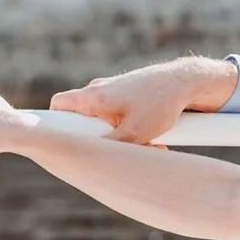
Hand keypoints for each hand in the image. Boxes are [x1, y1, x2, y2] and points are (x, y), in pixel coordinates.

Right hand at [50, 58, 237, 144]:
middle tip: (103, 150)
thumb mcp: (134, 134)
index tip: (58, 140)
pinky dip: (127, 127)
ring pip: (101, 117)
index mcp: (92, 96)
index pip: (58, 106)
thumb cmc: (160, 104)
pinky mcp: (127, 93)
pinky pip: (117, 113)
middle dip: (90, 135)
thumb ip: (110, 146)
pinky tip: (151, 138)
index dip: (53, 124)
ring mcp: (112, 89)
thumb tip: (92, 158)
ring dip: (114, 133)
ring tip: (136, 143)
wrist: (186, 82)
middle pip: (79, 115)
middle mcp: (98, 89)